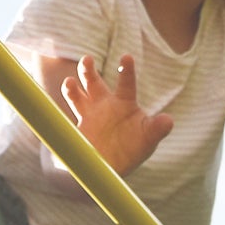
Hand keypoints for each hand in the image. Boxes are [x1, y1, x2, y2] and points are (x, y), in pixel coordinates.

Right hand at [58, 54, 173, 175]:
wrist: (112, 167)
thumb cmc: (133, 150)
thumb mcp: (148, 140)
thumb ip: (156, 129)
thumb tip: (168, 121)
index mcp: (124, 103)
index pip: (126, 83)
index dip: (126, 70)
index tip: (126, 57)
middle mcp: (104, 103)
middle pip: (94, 82)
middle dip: (89, 70)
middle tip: (87, 59)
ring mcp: (89, 114)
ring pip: (77, 95)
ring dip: (72, 87)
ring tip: (70, 83)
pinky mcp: (77, 127)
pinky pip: (67, 115)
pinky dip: (61, 112)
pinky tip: (55, 107)